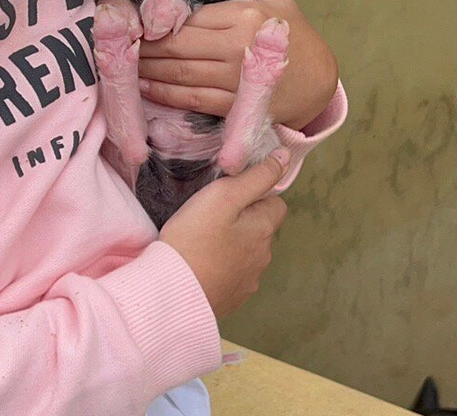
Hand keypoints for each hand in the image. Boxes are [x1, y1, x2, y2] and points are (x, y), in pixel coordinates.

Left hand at [137, 0, 338, 128]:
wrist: (317, 81)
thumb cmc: (290, 31)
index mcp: (244, 17)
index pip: (188, 17)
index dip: (155, 20)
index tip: (132, 20)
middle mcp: (237, 49)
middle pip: (176, 46)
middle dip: (144, 46)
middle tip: (120, 41)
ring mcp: (234, 81)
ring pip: (178, 74)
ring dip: (146, 70)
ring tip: (124, 62)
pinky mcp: (233, 106)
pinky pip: (189, 99)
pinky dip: (163, 94)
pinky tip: (144, 86)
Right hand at [159, 149, 290, 318]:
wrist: (172, 292)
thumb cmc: (194, 238)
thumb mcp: (223, 196)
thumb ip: (256, 176)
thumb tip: (284, 158)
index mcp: (264, 229)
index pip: (276, 204)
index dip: (256, 195)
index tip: (229, 194)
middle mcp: (263, 257)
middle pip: (261, 229)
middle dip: (244, 220)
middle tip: (210, 215)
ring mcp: (248, 281)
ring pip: (247, 253)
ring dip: (232, 245)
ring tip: (202, 240)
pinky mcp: (231, 298)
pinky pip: (232, 275)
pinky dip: (222, 267)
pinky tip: (200, 263)